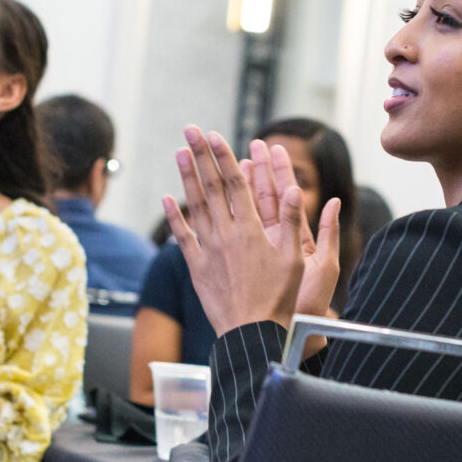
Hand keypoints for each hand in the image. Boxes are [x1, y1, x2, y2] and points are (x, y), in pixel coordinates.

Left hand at [163, 126, 328, 335]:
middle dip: (201, 155)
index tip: (215, 135)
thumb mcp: (294, 258)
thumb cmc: (280, 298)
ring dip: (186, 177)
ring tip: (179, 151)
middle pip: (212, 187)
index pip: (236, 183)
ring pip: (195, 206)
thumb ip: (291, 221)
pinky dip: (174, 216)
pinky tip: (166, 198)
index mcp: (251, 229)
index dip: (224, 156)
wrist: (252, 331)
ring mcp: (209, 250)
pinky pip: (182, 237)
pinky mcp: (197, 267)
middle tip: (190, 129)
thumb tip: (293, 188)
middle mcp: (226, 234)